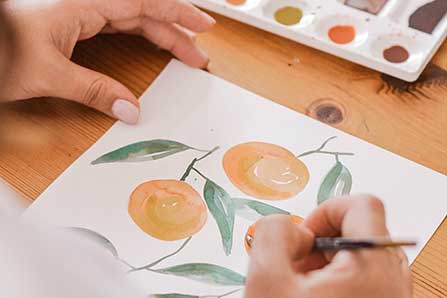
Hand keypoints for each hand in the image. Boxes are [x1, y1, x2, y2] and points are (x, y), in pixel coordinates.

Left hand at [0, 0, 214, 123]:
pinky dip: (142, 38)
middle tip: (198, 54)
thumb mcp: (46, 73)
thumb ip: (92, 91)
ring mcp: (82, 13)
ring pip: (134, 20)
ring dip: (162, 36)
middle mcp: (86, 4)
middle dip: (176, 32)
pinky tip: (152, 47)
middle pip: (144, 12)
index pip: (143, 3)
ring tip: (184, 52)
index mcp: (82, 3)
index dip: (178, 12)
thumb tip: (128, 109)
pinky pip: (121, 27)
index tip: (202, 24)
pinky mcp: (78, 24)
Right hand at [245, 196, 412, 297]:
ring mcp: (393, 295)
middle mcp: (393, 280)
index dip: (325, 210)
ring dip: (328, 261)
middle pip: (362, 228)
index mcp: (372, 268)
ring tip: (304, 286)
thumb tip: (289, 226)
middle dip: (322, 240)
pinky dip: (339, 278)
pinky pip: (367, 276)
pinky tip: (316, 296)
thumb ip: (271, 234)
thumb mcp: (266, 282)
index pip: (362, 204)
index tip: (305, 233)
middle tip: (299, 264)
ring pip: (362, 254)